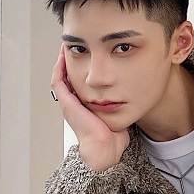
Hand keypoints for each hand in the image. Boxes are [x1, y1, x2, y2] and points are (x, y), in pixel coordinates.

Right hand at [50, 45, 129, 172]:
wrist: (105, 148)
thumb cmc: (114, 138)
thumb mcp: (118, 115)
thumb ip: (122, 105)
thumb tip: (135, 94)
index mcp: (85, 107)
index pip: (80, 82)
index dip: (83, 68)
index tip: (90, 54)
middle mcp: (75, 104)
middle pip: (70, 77)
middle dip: (73, 60)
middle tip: (78, 45)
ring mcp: (69, 103)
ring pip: (61, 76)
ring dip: (64, 60)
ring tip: (69, 45)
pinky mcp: (67, 102)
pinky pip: (58, 80)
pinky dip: (60, 66)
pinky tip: (65, 54)